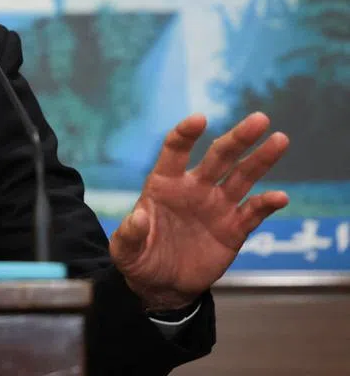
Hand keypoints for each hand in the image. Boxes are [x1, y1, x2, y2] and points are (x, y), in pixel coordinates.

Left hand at [110, 112, 288, 310]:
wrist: (162, 285)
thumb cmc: (139, 259)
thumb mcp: (125, 250)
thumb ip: (130, 234)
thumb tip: (139, 217)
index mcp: (164, 184)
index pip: (175, 151)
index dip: (185, 135)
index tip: (199, 120)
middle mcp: (194, 188)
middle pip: (219, 157)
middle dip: (237, 138)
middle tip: (259, 119)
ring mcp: (216, 207)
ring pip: (242, 177)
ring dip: (261, 160)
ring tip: (279, 139)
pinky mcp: (233, 229)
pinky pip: (253, 212)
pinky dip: (266, 204)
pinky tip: (279, 197)